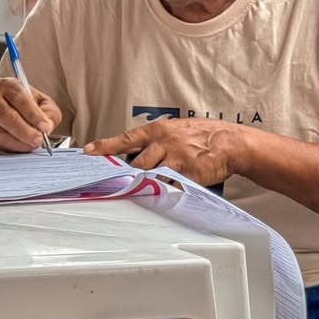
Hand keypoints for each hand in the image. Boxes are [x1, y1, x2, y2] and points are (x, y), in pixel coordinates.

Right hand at [0, 77, 62, 152]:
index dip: (33, 115)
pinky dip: (13, 148)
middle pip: (7, 117)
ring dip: (19, 143)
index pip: (20, 100)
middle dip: (25, 131)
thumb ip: (49, 113)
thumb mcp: (43, 102)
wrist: (8, 107)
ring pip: (0, 133)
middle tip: (39, 139)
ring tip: (33, 145)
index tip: (45, 127)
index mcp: (9, 86)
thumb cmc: (27, 104)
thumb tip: (47, 127)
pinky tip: (24, 147)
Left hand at [83, 118, 238, 187]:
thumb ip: (154, 140)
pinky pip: (169, 185)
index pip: (125, 139)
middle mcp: (164, 142)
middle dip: (130, 173)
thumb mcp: (174, 129)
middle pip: (136, 163)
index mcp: (158, 130)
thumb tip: (132, 153)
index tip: (88, 152)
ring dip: (147, 182)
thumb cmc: (201, 135)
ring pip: (150, 175)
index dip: (105, 146)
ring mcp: (176, 159)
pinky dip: (165, 189)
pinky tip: (168, 188)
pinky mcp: (187, 174)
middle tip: (124, 179)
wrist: (230, 143)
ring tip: (148, 184)